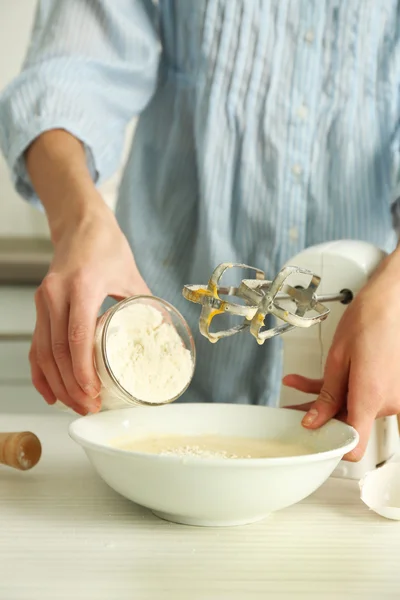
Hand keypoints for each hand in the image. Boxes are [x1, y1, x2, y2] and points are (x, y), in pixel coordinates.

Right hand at [30, 201, 149, 414]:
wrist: (80, 225)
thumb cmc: (106, 246)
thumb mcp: (132, 275)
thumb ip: (148, 305)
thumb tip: (168, 335)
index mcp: (82, 286)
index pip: (77, 337)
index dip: (82, 371)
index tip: (93, 393)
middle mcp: (57, 294)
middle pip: (58, 351)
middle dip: (71, 385)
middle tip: (88, 407)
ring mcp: (44, 300)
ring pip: (43, 351)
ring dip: (57, 383)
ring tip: (75, 404)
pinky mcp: (40, 306)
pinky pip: (36, 344)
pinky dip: (40, 370)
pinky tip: (49, 390)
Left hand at [282, 249, 399, 460]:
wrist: (390, 302)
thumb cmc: (369, 321)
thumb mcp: (337, 359)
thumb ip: (327, 395)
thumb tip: (313, 421)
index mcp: (371, 397)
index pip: (356, 444)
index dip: (333, 447)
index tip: (312, 441)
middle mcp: (386, 401)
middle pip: (347, 421)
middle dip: (317, 414)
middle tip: (290, 410)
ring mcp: (390, 395)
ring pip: (350, 404)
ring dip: (324, 397)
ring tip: (294, 385)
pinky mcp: (390, 387)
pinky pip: (360, 393)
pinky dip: (339, 388)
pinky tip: (308, 379)